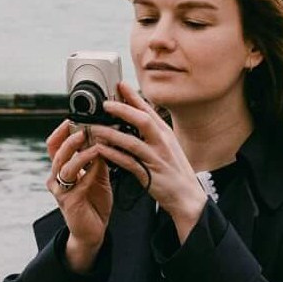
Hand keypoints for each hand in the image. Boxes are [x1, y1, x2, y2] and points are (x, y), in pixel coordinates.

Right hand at [44, 120, 112, 271]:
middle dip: (69, 137)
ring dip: (78, 151)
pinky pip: (78, 181)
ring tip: (91, 141)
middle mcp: (56, 178)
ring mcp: (60, 190)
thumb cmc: (94, 202)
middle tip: (83, 126)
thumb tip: (104, 135)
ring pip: (64, 164)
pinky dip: (88, 169)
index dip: (62, 130)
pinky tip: (99, 161)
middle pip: (55, 151)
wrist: (93, 231)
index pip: (54, 144)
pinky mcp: (69, 201)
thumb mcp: (98, 174)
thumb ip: (97, 157)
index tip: (75, 116)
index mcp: (61, 169)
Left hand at [88, 82, 206, 236]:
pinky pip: (128, 162)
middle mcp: (162, 143)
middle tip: (105, 104)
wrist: (187, 196)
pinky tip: (101, 150)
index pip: (148, 110)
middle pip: (142, 120)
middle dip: (123, 110)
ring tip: (95, 128)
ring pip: (132, 141)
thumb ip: (153, 131)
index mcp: (165, 133)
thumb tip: (137, 116)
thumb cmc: (175, 170)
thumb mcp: (168, 146)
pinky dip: (114, 155)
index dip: (134, 97)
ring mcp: (156, 158)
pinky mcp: (149, 174)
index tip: (120, 84)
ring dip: (111, 134)